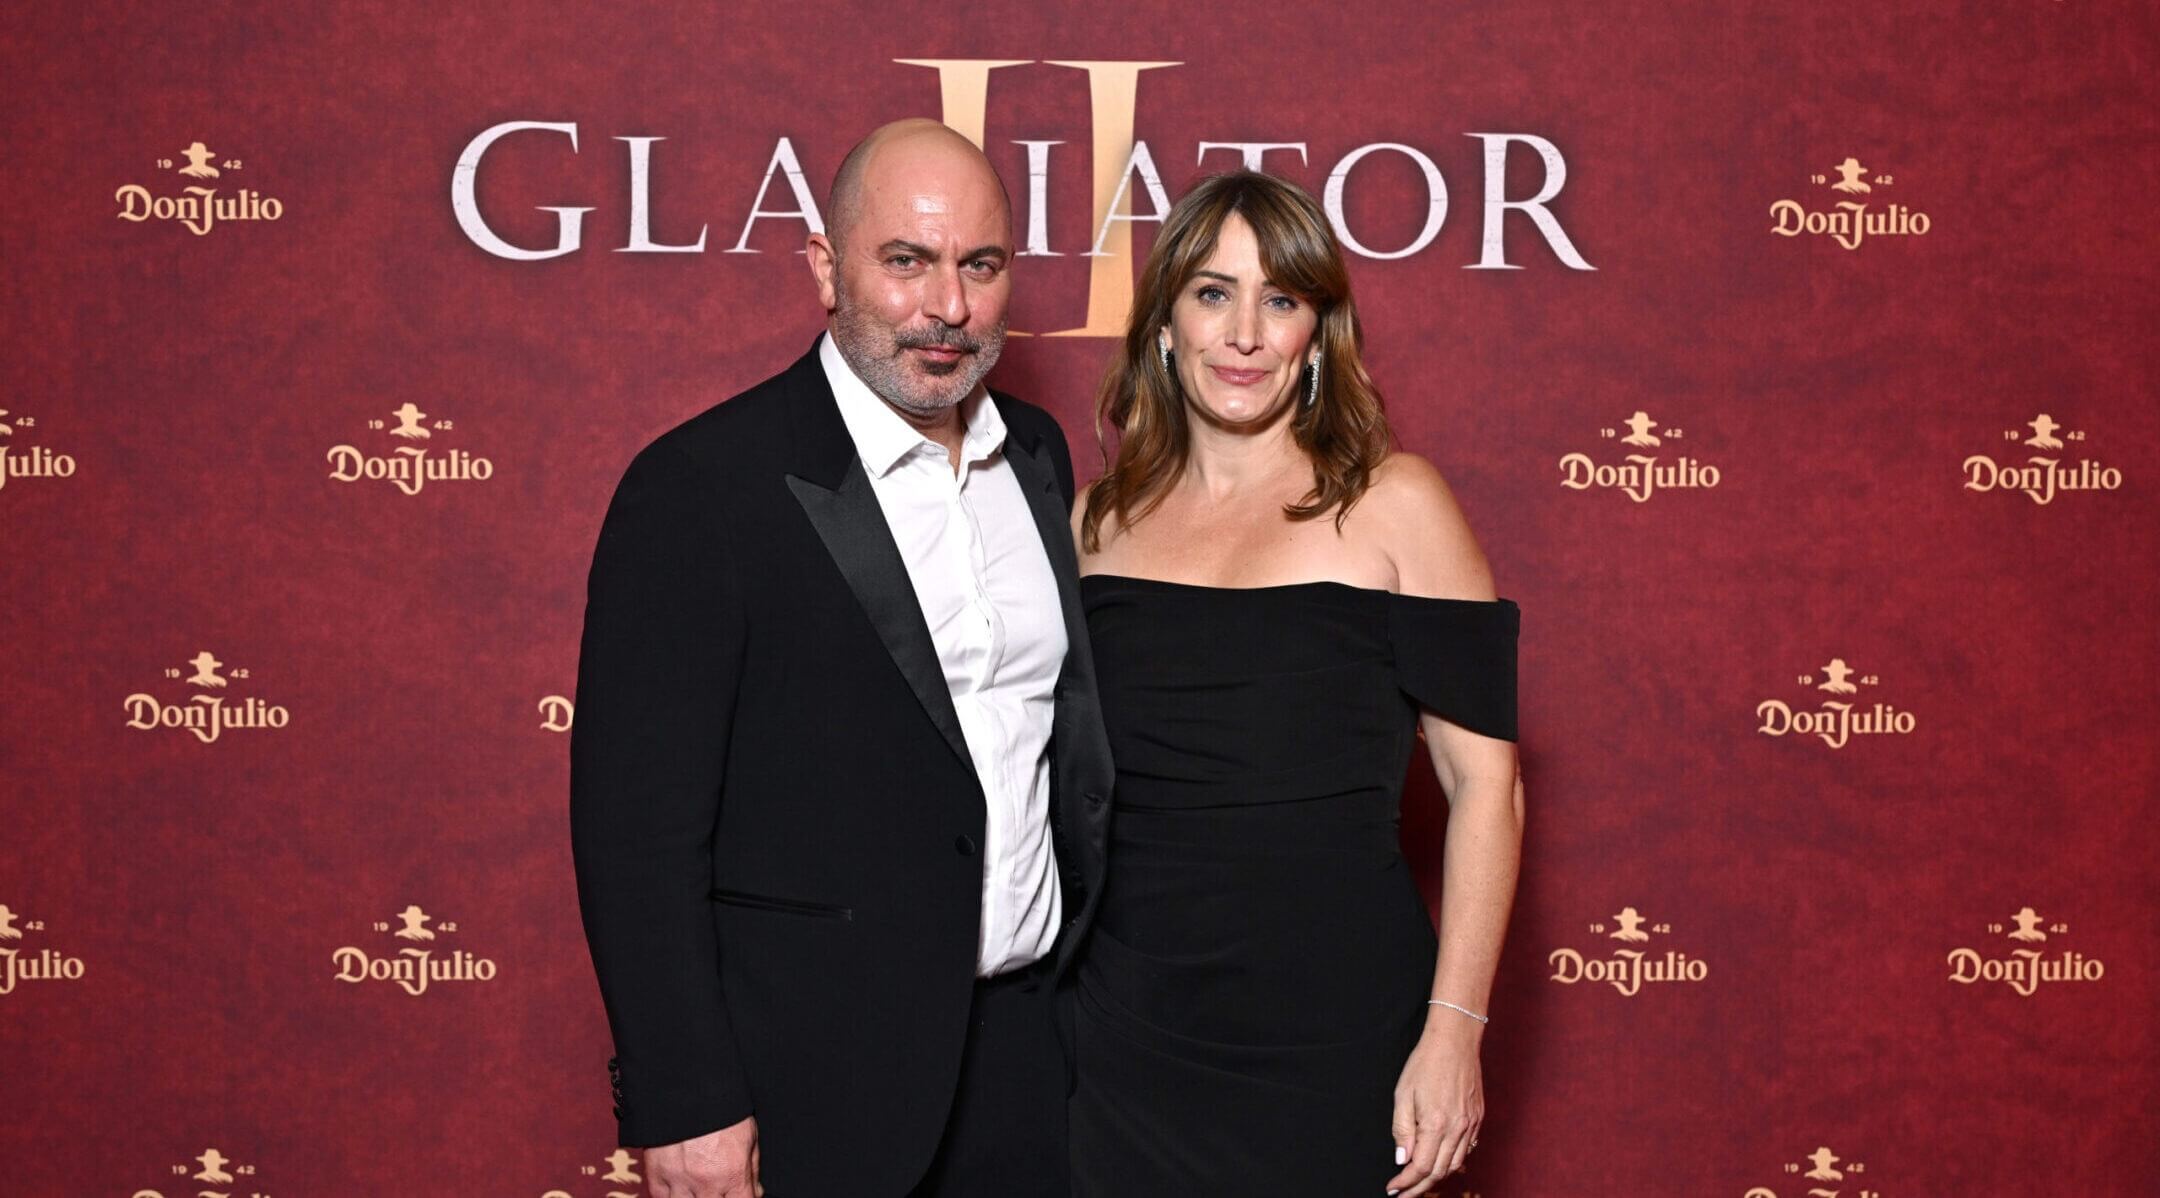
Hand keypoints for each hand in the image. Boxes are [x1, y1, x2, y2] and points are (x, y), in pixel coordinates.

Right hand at [645, 1114, 761, 1197]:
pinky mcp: (656, 1173)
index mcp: (732, 1172)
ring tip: (698, 1188)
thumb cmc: (720, 1105)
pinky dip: (670, 1197)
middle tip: (718, 1189)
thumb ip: (751, 1167)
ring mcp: (678, 1180)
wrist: (686, 1084)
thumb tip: (755, 1191)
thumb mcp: (747, 1133)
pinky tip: (679, 1188)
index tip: (742, 1195)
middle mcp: (706, 1182)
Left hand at [1384, 1017, 1483, 1195]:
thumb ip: (1402, 1130)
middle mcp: (1457, 1129)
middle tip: (1403, 1194)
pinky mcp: (1478, 1119)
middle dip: (1420, 1188)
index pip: (1421, 1167)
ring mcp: (1471, 1125)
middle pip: (1439, 1172)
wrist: (1455, 1042)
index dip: (1406, 1183)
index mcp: (1436, 1124)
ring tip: (1419, 1183)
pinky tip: (1441, 1163)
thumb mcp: (1403, 1094)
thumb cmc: (1425, 1063)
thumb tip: (1402, 1159)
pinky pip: (1467, 1150)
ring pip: (1455, 1165)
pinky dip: (1453, 1162)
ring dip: (1437, 1178)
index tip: (1393, 1189)